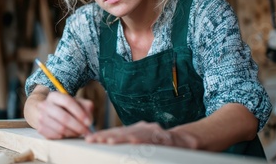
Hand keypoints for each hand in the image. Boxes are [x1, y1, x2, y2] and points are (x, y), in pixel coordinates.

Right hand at [35, 91, 93, 138]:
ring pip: (60, 129)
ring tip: (79, 132)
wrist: (49, 113)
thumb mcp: (78, 103)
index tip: (89, 122)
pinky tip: (70, 134)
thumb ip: (86, 107)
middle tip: (86, 132)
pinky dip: (66, 137)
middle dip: (78, 126)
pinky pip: (56, 136)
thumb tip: (88, 121)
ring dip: (73, 133)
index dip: (79, 112)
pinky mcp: (40, 129)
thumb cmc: (67, 108)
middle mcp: (45, 105)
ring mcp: (41, 117)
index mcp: (54, 96)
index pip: (67, 102)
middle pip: (63, 117)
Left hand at [85, 121, 199, 148]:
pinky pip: (152, 140)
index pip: (117, 132)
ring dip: (119, 138)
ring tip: (107, 141)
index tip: (89, 139)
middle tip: (92, 140)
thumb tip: (110, 146)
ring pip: (134, 135)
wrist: (187, 142)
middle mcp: (144, 128)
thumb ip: (130, 145)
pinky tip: (133, 142)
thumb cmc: (163, 145)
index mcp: (137, 130)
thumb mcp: (144, 144)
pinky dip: (142, 140)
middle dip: (106, 136)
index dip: (103, 135)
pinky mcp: (165, 138)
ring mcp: (154, 132)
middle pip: (121, 132)